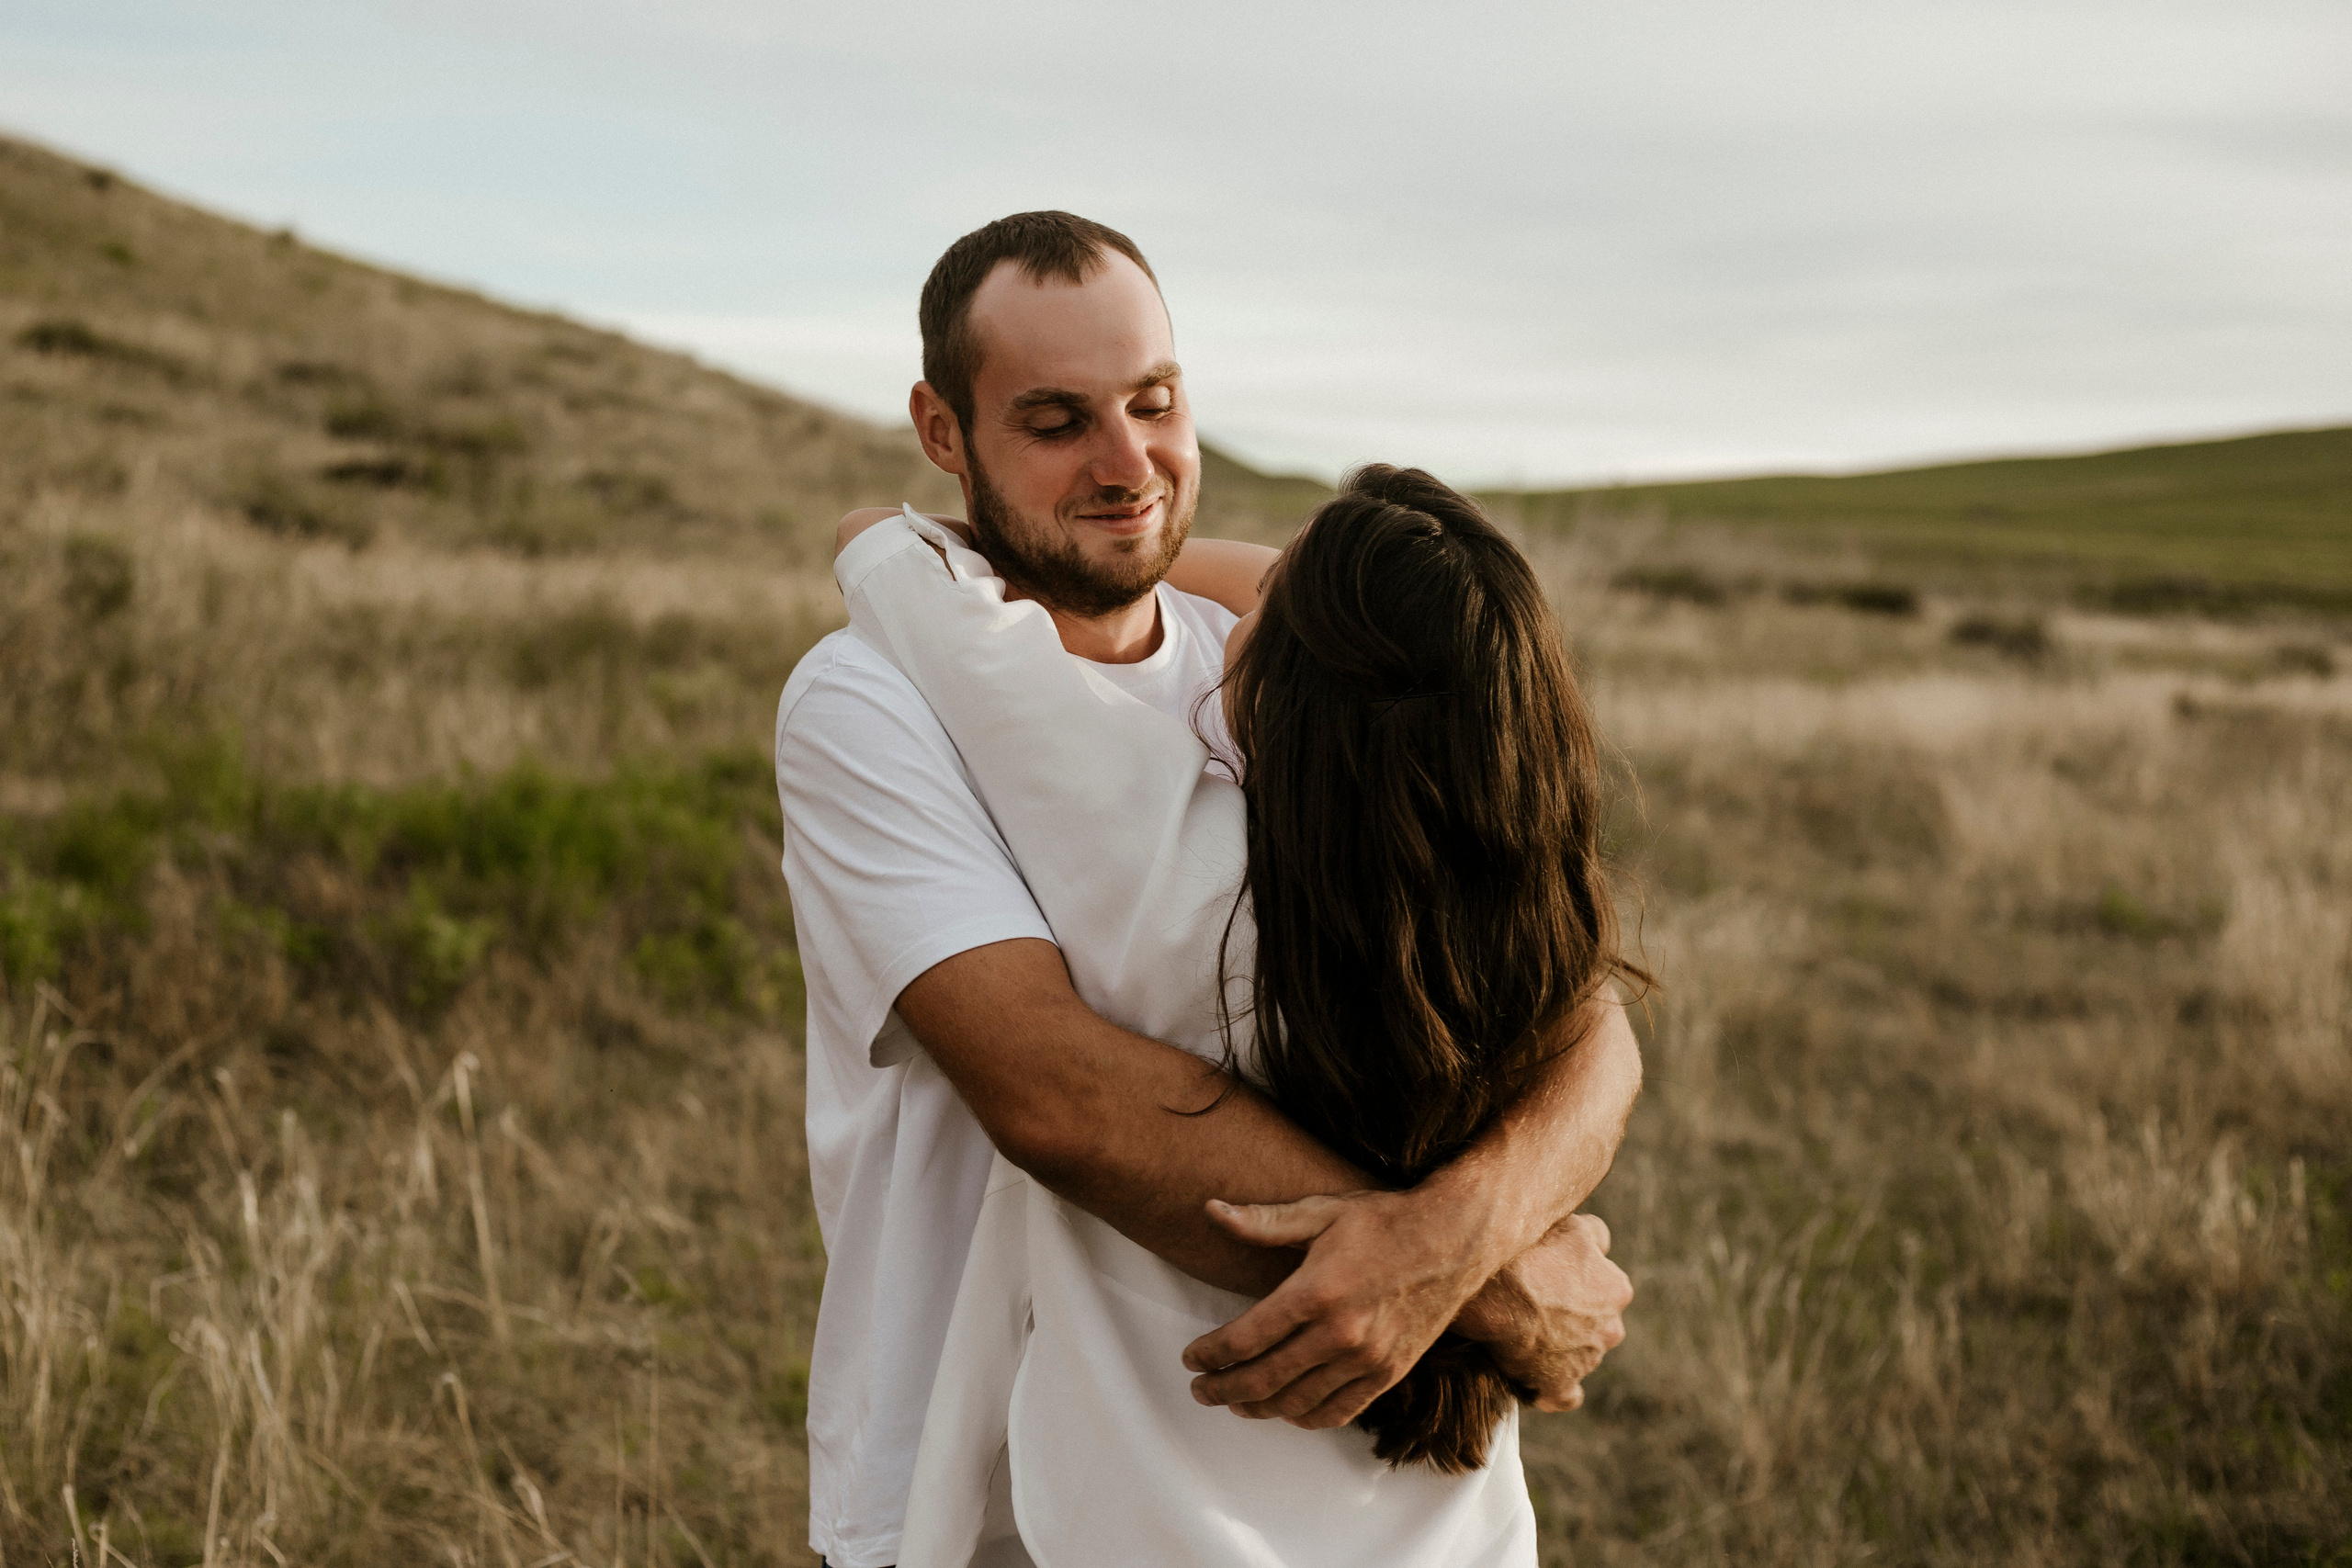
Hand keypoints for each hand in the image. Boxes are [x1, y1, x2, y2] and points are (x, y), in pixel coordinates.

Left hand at [1179, 1190, 1497, 1430]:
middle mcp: (1340, 1333)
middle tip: (1200, 1390)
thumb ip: (1263, 1221)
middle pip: (1264, 1378)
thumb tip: (1211, 1211)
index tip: (1191, 1358)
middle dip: (1222, 1388)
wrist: (1455, 1239)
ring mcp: (1367, 1359)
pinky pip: (1338, 1412)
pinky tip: (1285, 1410)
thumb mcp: (1321, 1212)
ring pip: (1297, 1402)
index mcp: (1316, 1292)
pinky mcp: (1389, 1374)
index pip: (1246, 1338)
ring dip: (1258, 1407)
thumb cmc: (1384, 1220)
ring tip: (1234, 1400)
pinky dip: (1305, 1417)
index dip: (1210, 1353)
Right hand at [1455, 1213, 1629, 1411]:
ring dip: (1556, 1348)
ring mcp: (1587, 1361)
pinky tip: (1535, 1379)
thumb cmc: (1532, 1253)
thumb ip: (1597, 1236)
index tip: (1550, 1277)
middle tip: (1534, 1304)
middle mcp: (1611, 1329)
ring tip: (1520, 1334)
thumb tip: (1602, 1246)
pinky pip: (1564, 1395)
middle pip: (1593, 1324)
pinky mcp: (1560, 1386)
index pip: (1603, 1285)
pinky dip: (1552, 1389)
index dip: (1575, 1281)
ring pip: (1576, 1355)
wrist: (1497, 1293)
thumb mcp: (1573, 1225)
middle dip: (1571, 1318)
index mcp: (1618, 1290)